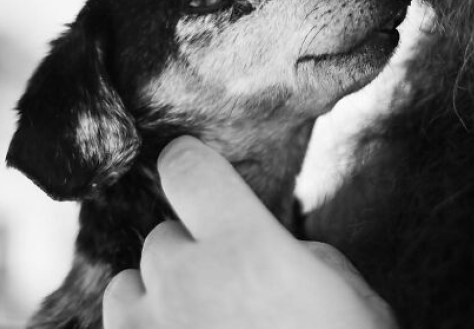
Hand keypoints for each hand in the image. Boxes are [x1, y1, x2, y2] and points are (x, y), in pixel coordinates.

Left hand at [102, 136, 395, 328]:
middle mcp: (185, 280)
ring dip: (156, 293)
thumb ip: (292, 253)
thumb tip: (263, 248)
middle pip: (161, 236)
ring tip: (198, 321)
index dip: (189, 161)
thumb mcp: (345, 289)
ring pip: (127, 286)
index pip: (187, 168)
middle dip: (189, 250)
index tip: (192, 164)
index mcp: (245, 245)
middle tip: (228, 281)